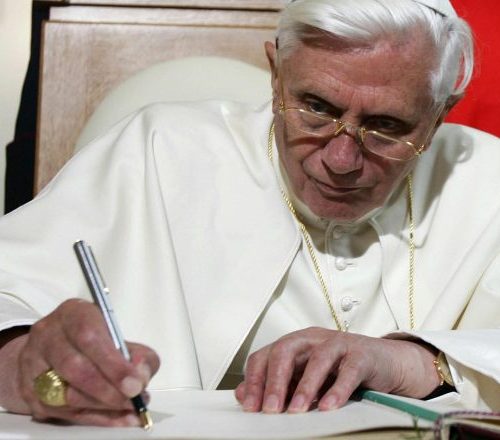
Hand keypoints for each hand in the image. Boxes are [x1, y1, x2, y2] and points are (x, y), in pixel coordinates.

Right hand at [0, 298, 159, 425]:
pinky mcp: (29, 391)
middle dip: (108, 390)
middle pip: (75, 368)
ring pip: (65, 394)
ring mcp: (33, 364)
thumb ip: (139, 355)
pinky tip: (115, 418)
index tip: (135, 384)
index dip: (113, 364)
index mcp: (72, 313)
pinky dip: (93, 419)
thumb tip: (141, 376)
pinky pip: (61, 413)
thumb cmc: (92, 340)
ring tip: (128, 409)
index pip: (90, 337)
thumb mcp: (120, 336)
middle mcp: (48, 335)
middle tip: (133, 400)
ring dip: (102, 407)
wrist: (50, 348)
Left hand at [235, 327, 439, 413]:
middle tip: (270, 409)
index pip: (265, 355)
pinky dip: (337, 389)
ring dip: (305, 387)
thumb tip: (243, 394)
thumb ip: (277, 383)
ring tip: (296, 411)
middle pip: (286, 351)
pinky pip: (348, 371)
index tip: (250, 407)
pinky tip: (328, 407)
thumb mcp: (303, 375)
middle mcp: (312, 339)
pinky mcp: (361, 354)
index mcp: (294, 343)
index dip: (255, 380)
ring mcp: (338, 344)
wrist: (383, 362)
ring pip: (317, 359)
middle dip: (275, 381)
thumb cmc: (340, 369)